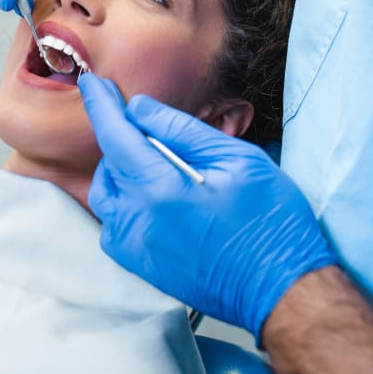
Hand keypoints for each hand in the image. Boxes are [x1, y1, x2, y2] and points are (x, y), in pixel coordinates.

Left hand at [79, 74, 334, 339]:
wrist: (280, 290)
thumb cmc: (270, 222)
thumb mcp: (237, 159)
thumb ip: (182, 130)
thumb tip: (139, 109)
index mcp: (161, 190)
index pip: (115, 135)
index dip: (101, 105)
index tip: (91, 83)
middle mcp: (138, 221)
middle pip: (110, 164)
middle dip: (123, 138)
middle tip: (153, 127)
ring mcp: (136, 248)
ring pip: (107, 195)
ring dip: (121, 170)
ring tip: (158, 161)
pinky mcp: (141, 266)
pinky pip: (114, 224)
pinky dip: (124, 202)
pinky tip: (155, 196)